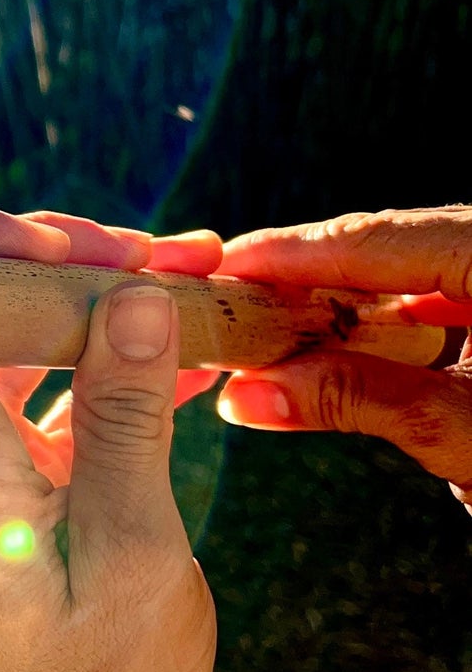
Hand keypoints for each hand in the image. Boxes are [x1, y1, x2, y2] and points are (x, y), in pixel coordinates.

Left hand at [0, 204, 222, 671]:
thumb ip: (128, 420)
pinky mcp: (7, 489)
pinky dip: (110, 367)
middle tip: (175, 258)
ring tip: (190, 287)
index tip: (79, 244)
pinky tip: (181, 360)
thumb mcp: (131, 556)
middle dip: (70, 257)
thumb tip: (136, 294)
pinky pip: (50, 396)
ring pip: (19, 343)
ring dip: (98, 306)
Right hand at [215, 207, 471, 511]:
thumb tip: (243, 396)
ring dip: (347, 294)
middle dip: (310, 270)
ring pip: (416, 262)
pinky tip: (342, 336)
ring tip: (274, 318)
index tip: (223, 265)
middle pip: (393, 241)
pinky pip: (445, 285)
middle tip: (233, 293)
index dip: (292, 253)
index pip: (379, 238)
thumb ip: (354, 398)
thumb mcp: (459, 433)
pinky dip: (393, 312)